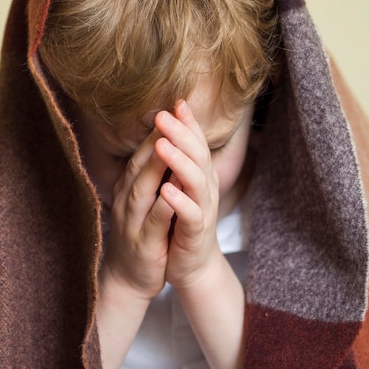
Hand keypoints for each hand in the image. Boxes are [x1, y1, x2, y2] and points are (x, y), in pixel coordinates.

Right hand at [102, 128, 174, 300]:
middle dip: (156, 138)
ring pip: (143, 188)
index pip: (145, 152)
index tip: (175, 106)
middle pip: (142, 163)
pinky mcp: (143, 243)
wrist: (129, 278)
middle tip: (169, 113)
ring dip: (156, 166)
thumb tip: (168, 142)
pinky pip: (153, 221)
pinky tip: (172, 193)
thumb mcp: (146, 199)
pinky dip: (162, 205)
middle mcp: (128, 198)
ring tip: (169, 143)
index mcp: (131, 186)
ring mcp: (132, 220)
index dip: (160, 129)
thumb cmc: (143, 233)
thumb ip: (153, 173)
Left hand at [154, 100, 221, 289]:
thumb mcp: (177, 188)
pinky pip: (192, 215)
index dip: (188, 123)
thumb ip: (175, 164)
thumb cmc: (179, 224)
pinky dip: (180, 201)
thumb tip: (165, 132)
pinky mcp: (197, 233)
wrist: (190, 266)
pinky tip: (166, 189)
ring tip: (163, 145)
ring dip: (180, 162)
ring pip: (196, 181)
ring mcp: (203, 210)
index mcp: (199, 176)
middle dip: (181, 133)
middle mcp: (205, 189)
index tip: (177, 102)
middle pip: (198, 155)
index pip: (195, 144)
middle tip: (164, 115)